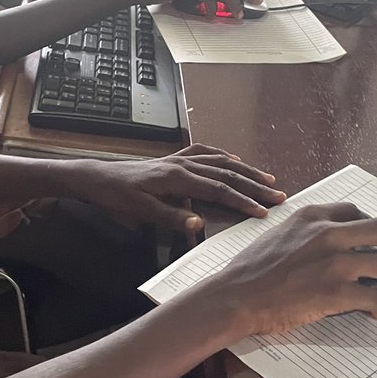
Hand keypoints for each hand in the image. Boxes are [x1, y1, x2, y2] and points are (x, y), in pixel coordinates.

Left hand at [62, 144, 284, 231]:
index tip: (263, 211)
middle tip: (279, 195)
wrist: (97, 178)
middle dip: (254, 185)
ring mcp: (179, 158)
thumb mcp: (141, 212)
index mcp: (177, 178)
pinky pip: (205, 152)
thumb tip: (199, 224)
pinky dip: (223, 156)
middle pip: (227, 173)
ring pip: (220, 161)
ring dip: (246, 170)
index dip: (243, 201)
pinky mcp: (174, 158)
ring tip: (268, 178)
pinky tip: (234, 159)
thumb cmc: (117, 197)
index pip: (218, 190)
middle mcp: (182, 164)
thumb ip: (171, 218)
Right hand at [193, 204, 376, 337]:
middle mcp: (329, 233)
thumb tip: (333, 246)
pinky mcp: (336, 291)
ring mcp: (335, 262)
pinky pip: (374, 297)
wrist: (236, 295)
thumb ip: (308, 234)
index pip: (357, 212)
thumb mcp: (280, 234)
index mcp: (313, 216)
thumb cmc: (251, 270)